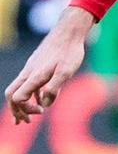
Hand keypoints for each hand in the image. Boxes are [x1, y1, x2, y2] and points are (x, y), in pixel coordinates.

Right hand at [5, 6, 94, 122]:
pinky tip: (41, 101)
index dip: (25, 109)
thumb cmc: (69, 51)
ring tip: (30, 117)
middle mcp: (29, 73)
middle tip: (26, 122)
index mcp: (34, 76)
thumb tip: (45, 104)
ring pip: (19, 89)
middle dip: (16, 110)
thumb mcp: (66, 71)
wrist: (69, 31)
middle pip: (12, 95)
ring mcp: (32, 68)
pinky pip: (29, 84)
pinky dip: (32, 95)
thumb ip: (54, 88)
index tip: (41, 111)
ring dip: (23, 104)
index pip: (17, 97)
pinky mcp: (37, 65)